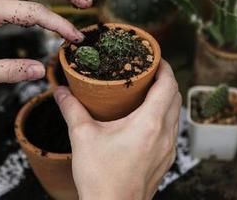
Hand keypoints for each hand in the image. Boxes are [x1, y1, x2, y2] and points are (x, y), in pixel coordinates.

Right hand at [54, 60, 180, 199]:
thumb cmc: (101, 178)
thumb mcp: (82, 137)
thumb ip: (71, 109)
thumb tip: (61, 91)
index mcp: (149, 123)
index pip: (168, 85)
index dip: (163, 66)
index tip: (153, 57)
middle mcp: (165, 135)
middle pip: (175, 96)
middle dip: (164, 79)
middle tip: (146, 70)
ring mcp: (168, 150)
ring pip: (175, 113)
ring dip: (166, 98)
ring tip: (146, 91)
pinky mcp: (165, 161)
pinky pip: (172, 130)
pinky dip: (164, 116)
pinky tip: (145, 118)